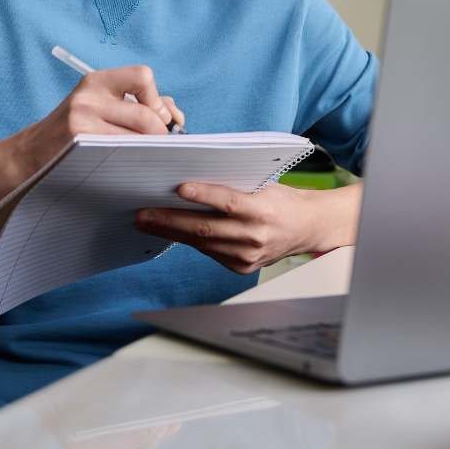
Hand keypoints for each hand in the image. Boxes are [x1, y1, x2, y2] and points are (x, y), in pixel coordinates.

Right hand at [7, 65, 183, 180]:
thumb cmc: (77, 129)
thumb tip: (175, 116)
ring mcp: (81, 120)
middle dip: (160, 132)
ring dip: (150, 147)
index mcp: (97, 81)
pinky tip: (132, 163)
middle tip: (160, 144)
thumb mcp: (101, 106)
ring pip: (135, 135)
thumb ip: (139, 104)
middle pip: (145, 113)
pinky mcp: (78, 143)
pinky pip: (120, 152)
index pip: (142, 76)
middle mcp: (89, 95)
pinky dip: (134, 158)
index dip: (157, 97)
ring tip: (148, 153)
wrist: (33, 152)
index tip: (158, 115)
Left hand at [133, 182, 361, 274]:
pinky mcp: (241, 268)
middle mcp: (255, 237)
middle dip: (169, 220)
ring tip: (147, 222)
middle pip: (205, 229)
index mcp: (263, 211)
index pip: (229, 202)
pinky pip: (209, 252)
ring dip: (171, 232)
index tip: (178, 188)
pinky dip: (189, 241)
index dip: (203, 196)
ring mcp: (247, 256)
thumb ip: (234, 185)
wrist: (307, 228)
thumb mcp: (263, 184)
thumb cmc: (282, 200)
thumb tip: (191, 180)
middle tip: (142, 213)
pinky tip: (171, 232)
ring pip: (202, 243)